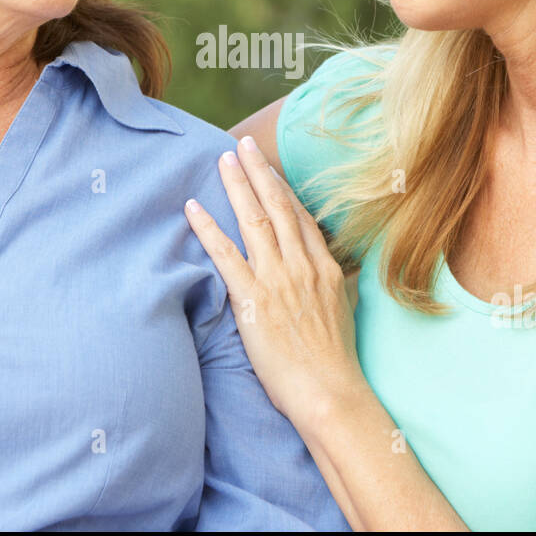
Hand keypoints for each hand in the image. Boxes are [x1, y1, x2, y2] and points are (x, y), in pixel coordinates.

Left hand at [184, 134, 364, 432]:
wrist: (330, 391)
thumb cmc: (335, 362)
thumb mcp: (342, 313)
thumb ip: (334, 286)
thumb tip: (333, 275)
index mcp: (325, 268)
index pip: (301, 217)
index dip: (283, 189)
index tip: (269, 168)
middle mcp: (302, 266)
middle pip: (278, 206)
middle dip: (259, 171)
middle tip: (243, 144)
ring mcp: (278, 279)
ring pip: (254, 219)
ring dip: (236, 185)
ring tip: (222, 158)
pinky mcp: (254, 299)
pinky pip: (225, 255)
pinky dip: (207, 228)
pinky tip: (192, 208)